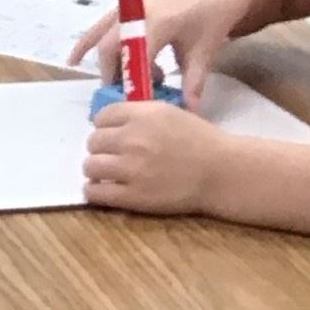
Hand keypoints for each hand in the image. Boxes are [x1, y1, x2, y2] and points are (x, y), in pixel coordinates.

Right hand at [68, 0, 242, 101]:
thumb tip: (188, 111)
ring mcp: (130, 7)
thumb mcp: (207, 49)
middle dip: (114, 77)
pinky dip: (87, 43)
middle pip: (112, 48)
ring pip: (102, 38)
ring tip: (109, 86)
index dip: (134, 81)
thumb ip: (194, 81)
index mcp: (160, 19)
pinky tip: (75, 60)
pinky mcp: (127, 8)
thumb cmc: (213, 14)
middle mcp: (139, 10)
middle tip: (125, 96)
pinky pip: (100, 27)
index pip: (137, 55)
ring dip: (102, 64)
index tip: (137, 103)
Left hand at [85, 100, 230, 216]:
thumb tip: (112, 124)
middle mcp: (133, 138)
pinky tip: (102, 189)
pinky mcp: (131, 195)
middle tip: (110, 156)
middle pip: (92, 142)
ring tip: (106, 174)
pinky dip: (93, 191)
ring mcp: (130, 168)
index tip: (111, 135)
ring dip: (95, 170)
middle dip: (99, 149)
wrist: (220, 171)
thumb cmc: (199, 141)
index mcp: (144, 114)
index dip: (103, 126)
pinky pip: (94, 192)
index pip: (102, 116)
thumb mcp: (171, 114)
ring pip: (89, 166)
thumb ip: (141, 116)